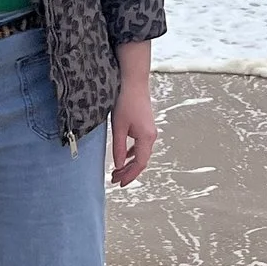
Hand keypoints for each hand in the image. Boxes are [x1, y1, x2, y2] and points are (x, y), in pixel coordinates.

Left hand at [109, 39, 156, 186]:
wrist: (133, 82)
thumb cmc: (125, 101)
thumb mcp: (118, 127)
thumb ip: (118, 148)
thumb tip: (117, 165)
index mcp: (146, 137)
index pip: (139, 163)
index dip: (129, 175)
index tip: (119, 183)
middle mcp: (151, 136)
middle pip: (141, 161)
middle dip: (128, 172)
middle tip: (115, 180)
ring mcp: (150, 131)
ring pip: (141, 153)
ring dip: (129, 163)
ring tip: (116, 171)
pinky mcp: (146, 126)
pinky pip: (140, 145)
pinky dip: (131, 153)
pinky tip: (123, 156)